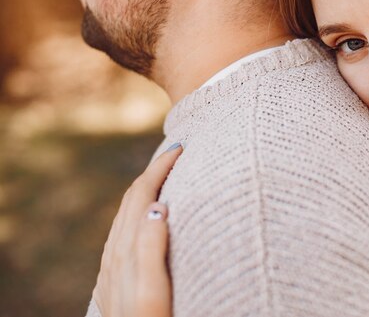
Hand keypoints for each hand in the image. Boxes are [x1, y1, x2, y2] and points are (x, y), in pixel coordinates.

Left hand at [94, 143, 182, 316]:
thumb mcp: (151, 292)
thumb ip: (151, 249)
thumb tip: (159, 205)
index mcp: (127, 249)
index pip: (143, 194)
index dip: (160, 168)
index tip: (182, 148)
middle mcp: (116, 253)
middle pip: (133, 199)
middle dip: (154, 171)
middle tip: (178, 153)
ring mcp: (114, 265)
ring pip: (128, 214)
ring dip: (147, 188)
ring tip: (167, 175)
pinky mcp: (116, 276)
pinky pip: (126, 230)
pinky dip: (140, 210)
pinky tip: (150, 215)